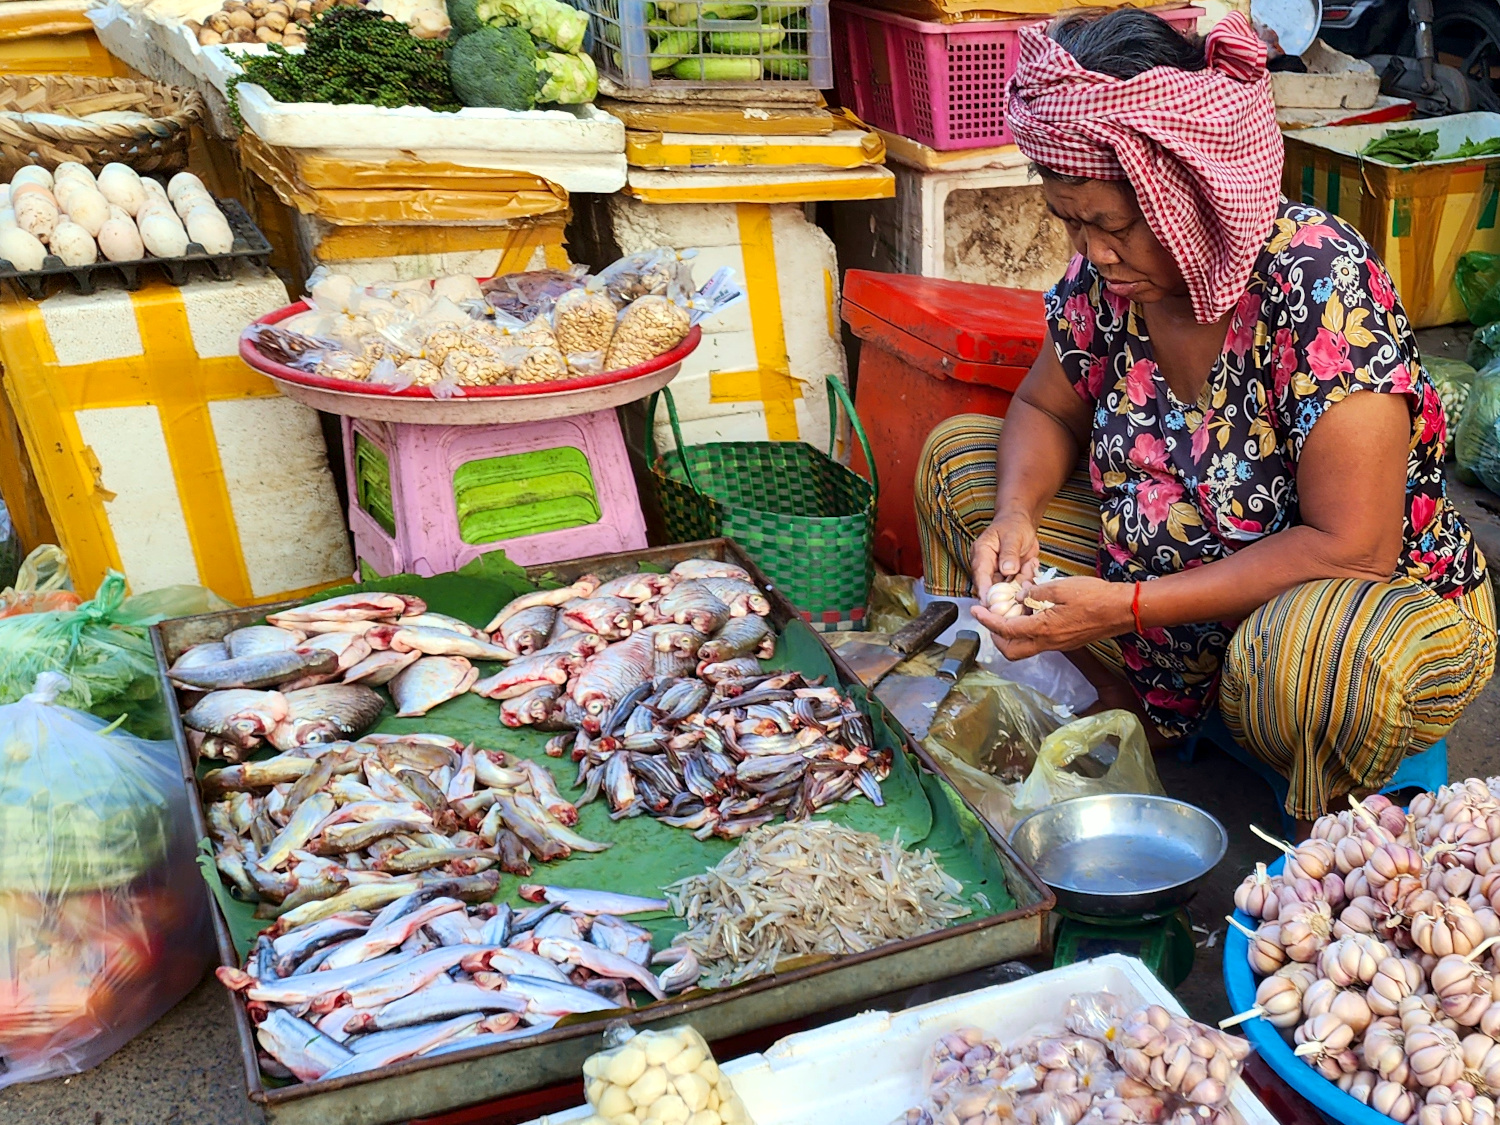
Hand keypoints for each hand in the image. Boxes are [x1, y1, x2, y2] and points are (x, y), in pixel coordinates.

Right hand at [971, 511, 1038, 600]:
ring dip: (1021, 582)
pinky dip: (1026, 580)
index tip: (990, 603)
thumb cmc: (1013, 526)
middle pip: (992, 588)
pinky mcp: (1008, 578)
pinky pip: (1017, 587)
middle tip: (1022, 582)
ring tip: (1029, 564)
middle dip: (1008, 590)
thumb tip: (1007, 570)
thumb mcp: (1013, 536)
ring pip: (1007, 589)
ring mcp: (998, 574)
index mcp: (982, 554)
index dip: (984, 591)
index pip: (980, 575)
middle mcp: (987, 567)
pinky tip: (1031, 564)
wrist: (1020, 524)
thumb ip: (1010, 553)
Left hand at [972, 576, 1133, 659]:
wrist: (1122, 610)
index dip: (987, 621)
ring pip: (1024, 649)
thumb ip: (1035, 592)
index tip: (976, 610)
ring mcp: (1057, 645)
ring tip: (1009, 614)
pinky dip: (1027, 632)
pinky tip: (1029, 613)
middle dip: (996, 637)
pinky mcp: (1065, 643)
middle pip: (1011, 651)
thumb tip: (1019, 597)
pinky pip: (1038, 643)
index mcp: (1043, 628)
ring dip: (1011, 636)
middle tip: (990, 618)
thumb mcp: (1060, 587)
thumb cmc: (1094, 597)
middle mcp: (1048, 642)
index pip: (1006, 630)